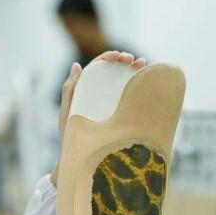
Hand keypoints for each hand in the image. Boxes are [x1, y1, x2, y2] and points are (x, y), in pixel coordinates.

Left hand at [51, 51, 145, 186]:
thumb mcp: (67, 111)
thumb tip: (76, 65)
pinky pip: (129, 99)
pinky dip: (139, 88)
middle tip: (132, 60)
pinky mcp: (118, 114)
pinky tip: (148, 83)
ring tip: (143, 64)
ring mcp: (109, 103)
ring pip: (123, 82)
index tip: (117, 56)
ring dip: (134, 70)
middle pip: (113, 71)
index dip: (108, 57)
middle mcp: (98, 94)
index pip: (98, 67)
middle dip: (124, 60)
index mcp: (85, 89)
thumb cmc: (68, 135)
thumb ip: (69, 89)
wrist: (77, 158)